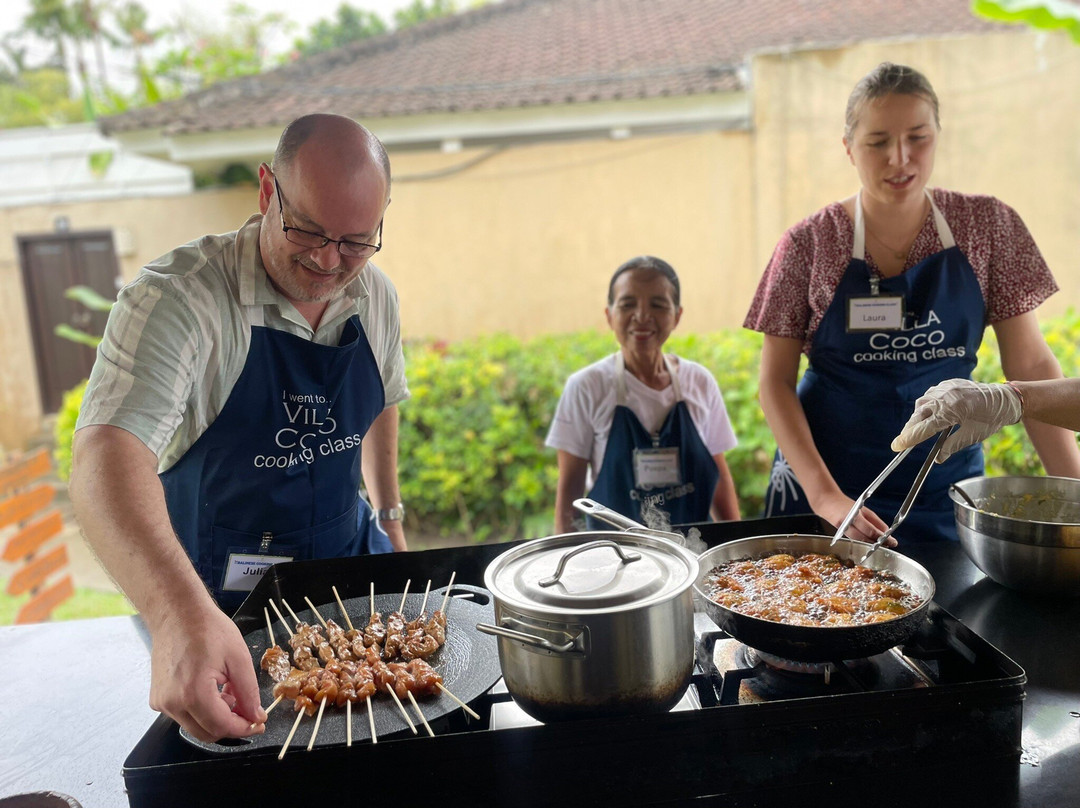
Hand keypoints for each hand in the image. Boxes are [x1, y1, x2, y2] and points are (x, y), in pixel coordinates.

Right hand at [148, 603, 266, 741]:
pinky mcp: (157, 699)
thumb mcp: (239, 658)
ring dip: (216, 717)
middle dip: (231, 725)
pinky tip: (212, 689)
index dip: (244, 728)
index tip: (259, 723)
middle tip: (247, 708)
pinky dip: (201, 710)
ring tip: (228, 691)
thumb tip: (256, 718)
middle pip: (207, 733)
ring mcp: (162, 703)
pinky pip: (184, 715)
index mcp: (193, 693)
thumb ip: (248, 692)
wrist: (177, 613)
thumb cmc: (208, 629)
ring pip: (195, 726)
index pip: (222, 727)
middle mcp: (172, 703)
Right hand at [811, 489, 895, 545]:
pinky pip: (854, 540)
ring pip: (860, 541)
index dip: (883, 538)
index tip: (893, 541)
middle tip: (890, 544)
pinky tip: (869, 542)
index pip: (872, 530)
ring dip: (871, 543)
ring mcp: (844, 528)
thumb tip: (887, 531)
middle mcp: (849, 522)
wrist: (827, 502)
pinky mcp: (840, 533)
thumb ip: (875, 521)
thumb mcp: (864, 510)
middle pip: (866, 537)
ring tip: (881, 544)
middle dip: (879, 542)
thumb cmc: (845, 505)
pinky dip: (863, 541)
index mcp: (856, 514)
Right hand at [891, 379, 1021, 461]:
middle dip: (909, 429)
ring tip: (917, 428)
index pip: (923, 429)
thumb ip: (952, 446)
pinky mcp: (948, 384)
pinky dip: (926, 405)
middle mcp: (945, 397)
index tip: (896, 446)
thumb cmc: (992, 419)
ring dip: (917, 417)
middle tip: (903, 442)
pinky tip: (929, 413)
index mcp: (951, 411)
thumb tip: (938, 459)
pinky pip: (930, 395)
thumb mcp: (972, 436)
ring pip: (922, 404)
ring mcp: (945, 388)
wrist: (1006, 399)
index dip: (908, 439)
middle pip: (918, 415)